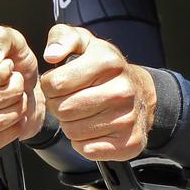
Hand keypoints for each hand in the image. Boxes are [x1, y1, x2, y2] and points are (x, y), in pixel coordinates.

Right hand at [0, 25, 45, 159]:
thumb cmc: (14, 65)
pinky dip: (10, 133)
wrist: (23, 93)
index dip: (3, 74)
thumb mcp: (14, 43)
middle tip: (19, 86)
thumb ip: (0, 39)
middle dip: (14, 94)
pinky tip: (14, 121)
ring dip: (15, 112)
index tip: (9, 68)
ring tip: (18, 101)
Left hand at [39, 24, 156, 160]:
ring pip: (73, 132)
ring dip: (71, 124)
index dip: (50, 84)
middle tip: (70, 98)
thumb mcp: (83, 42)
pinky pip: (87, 150)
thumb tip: (52, 55)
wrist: (140, 91)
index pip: (55, 84)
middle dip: (59, 105)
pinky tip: (94, 127)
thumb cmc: (102, 67)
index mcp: (108, 62)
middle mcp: (122, 90)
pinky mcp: (130, 143)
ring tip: (83, 112)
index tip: (60, 82)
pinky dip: (84, 142)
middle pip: (62, 110)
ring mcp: (128, 118)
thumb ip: (62, 38)